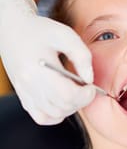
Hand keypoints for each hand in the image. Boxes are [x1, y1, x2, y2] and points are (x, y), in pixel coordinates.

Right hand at [0, 0, 95, 124]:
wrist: (13, 31)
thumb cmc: (40, 31)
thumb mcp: (64, 35)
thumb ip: (81, 55)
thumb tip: (90, 79)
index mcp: (37, 69)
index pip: (66, 95)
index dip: (85, 95)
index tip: (92, 86)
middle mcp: (28, 85)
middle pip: (62, 107)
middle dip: (81, 101)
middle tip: (86, 88)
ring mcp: (25, 94)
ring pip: (54, 115)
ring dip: (71, 107)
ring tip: (75, 91)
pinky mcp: (24, 98)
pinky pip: (43, 118)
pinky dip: (57, 114)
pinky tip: (63, 101)